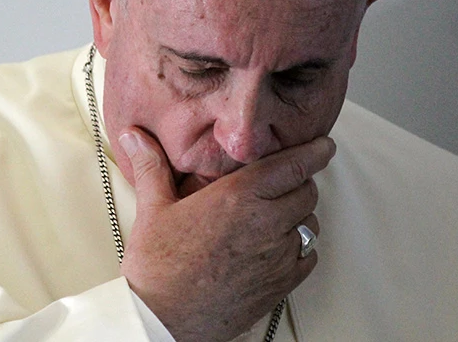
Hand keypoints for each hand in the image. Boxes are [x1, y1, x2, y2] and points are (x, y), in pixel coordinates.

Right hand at [117, 128, 334, 341]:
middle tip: (282, 182)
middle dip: (298, 183)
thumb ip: (150, 166)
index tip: (322, 145)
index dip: (313, 152)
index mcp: (238, 197)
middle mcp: (265, 224)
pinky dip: (300, 248)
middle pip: (307, 192)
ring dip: (299, 215)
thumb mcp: (153, 209)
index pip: (293, 165)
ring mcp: (277, 257)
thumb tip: (135, 137)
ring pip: (310, 224)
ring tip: (274, 216)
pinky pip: (309, 257)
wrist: (162, 320)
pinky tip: (277, 247)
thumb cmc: (158, 268)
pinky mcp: (280, 285)